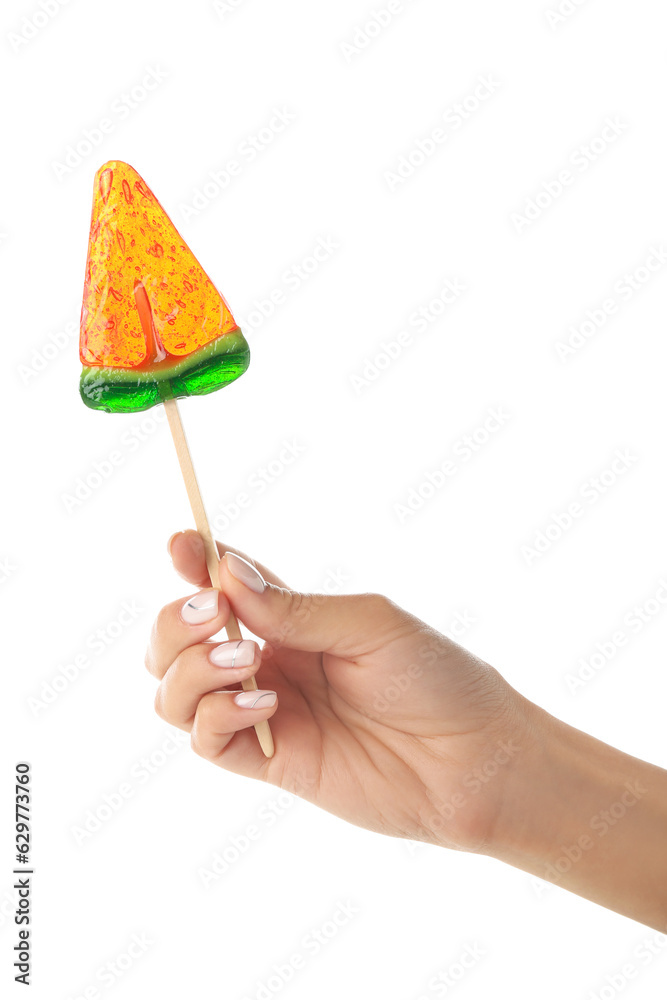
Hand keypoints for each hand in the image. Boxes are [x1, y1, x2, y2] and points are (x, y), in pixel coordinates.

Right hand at [145, 530, 531, 852]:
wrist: (475, 761)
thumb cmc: (437, 678)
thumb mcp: (370, 624)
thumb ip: (296, 608)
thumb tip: (225, 574)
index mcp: (292, 619)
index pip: (224, 586)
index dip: (193, 563)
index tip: (180, 545)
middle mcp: (270, 661)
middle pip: (179, 640)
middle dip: (176, 622)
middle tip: (211, 614)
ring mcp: (266, 712)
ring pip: (176, 691)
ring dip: (190, 669)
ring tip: (246, 661)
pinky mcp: (271, 763)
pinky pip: (207, 741)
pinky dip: (215, 716)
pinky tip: (264, 703)